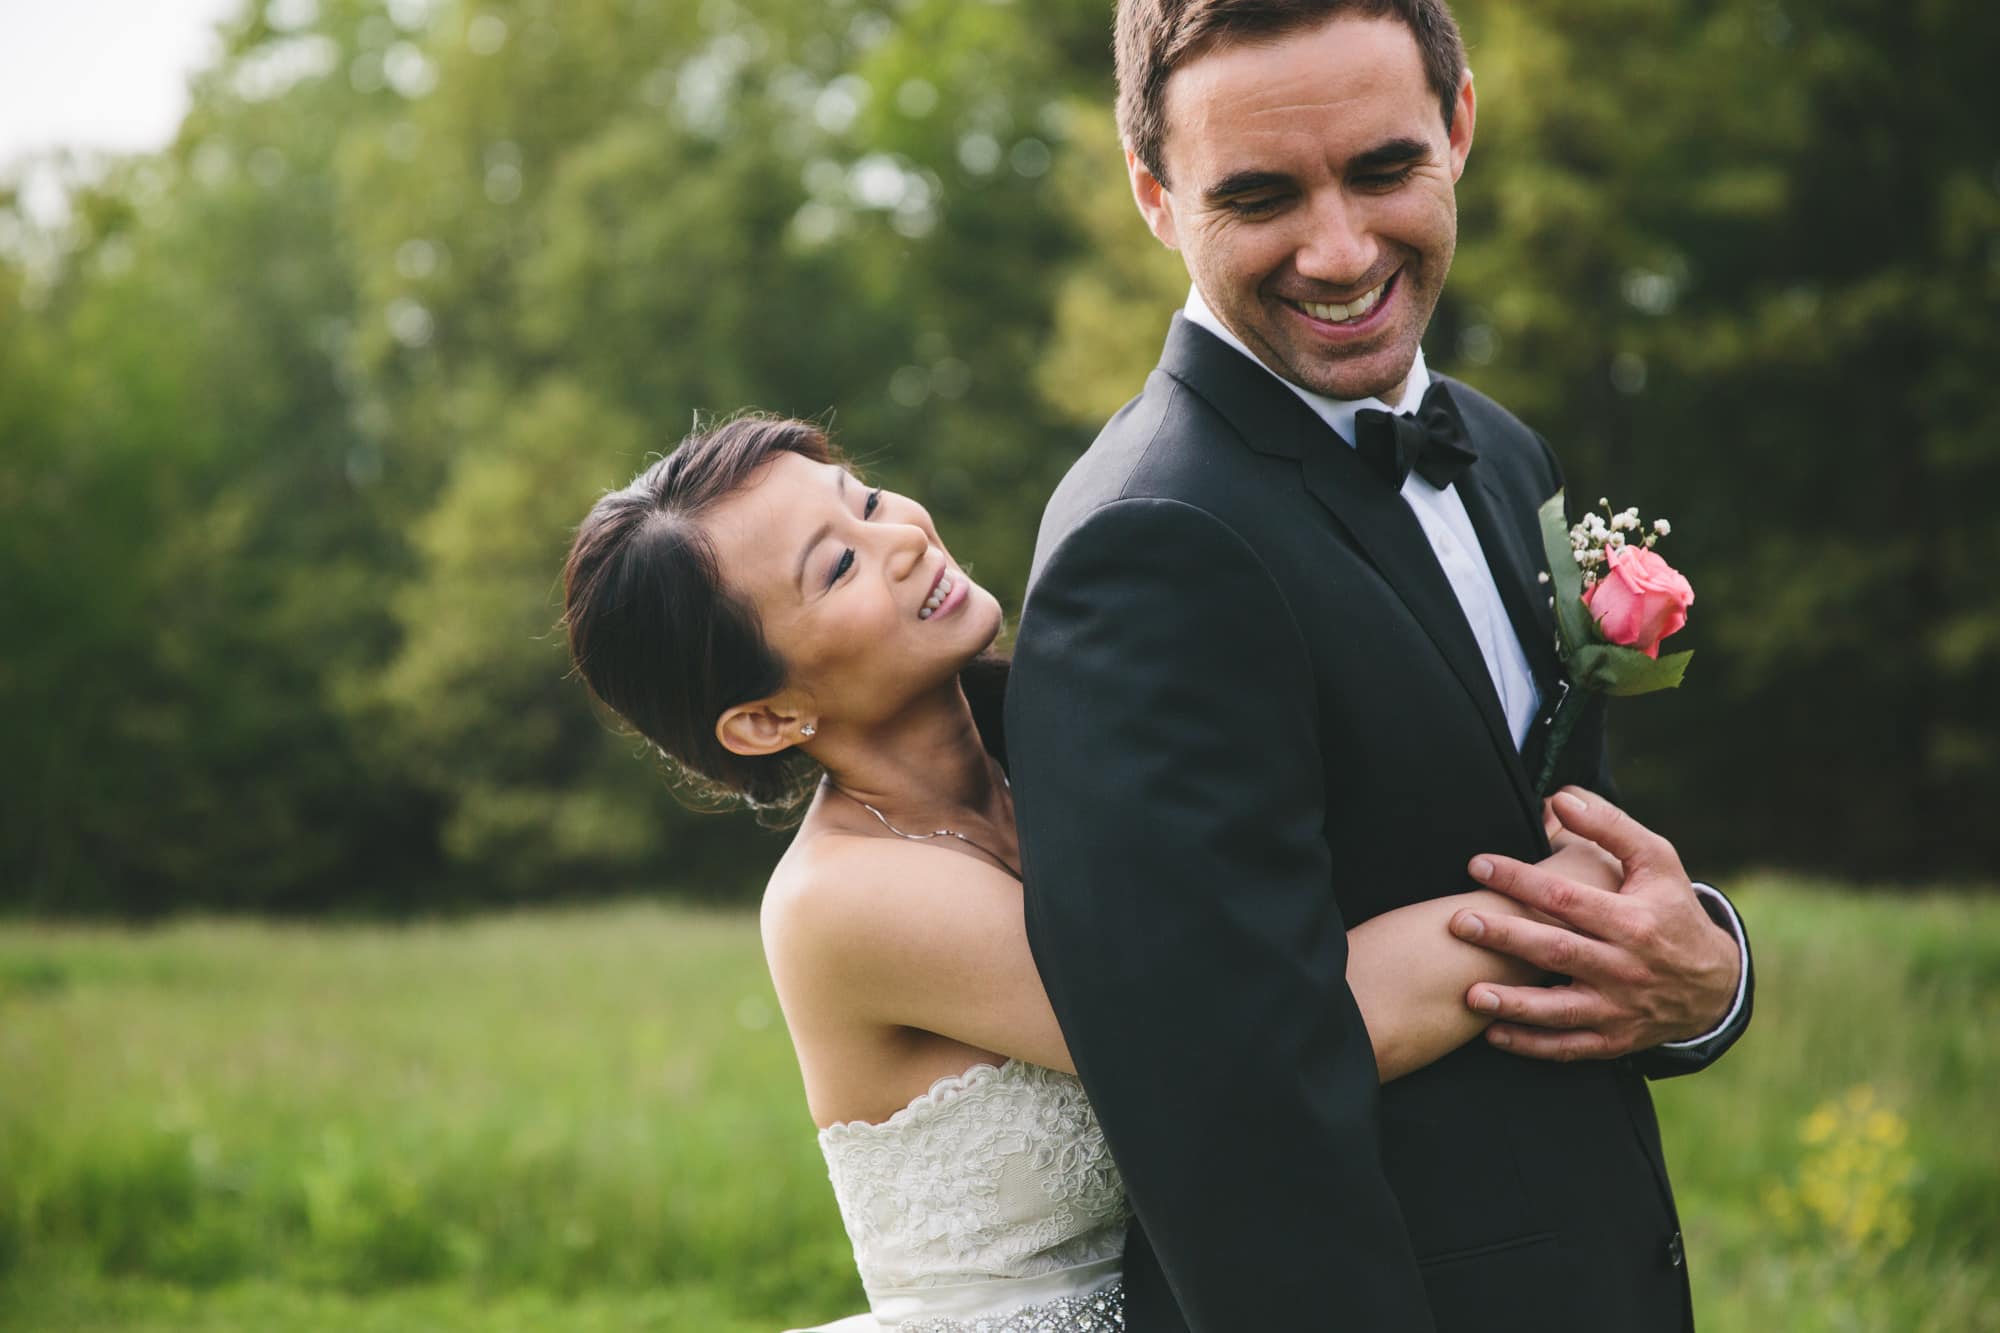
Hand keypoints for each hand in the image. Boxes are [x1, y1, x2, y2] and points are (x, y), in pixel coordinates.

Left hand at [1446, 787, 1739, 1061]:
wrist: (1714, 982)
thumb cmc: (1671, 908)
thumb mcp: (1656, 860)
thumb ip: (1609, 826)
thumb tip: (1560, 798)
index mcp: (1633, 921)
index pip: (1567, 899)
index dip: (1520, 880)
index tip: (1478, 864)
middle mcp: (1625, 967)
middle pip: (1556, 951)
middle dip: (1504, 937)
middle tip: (1457, 922)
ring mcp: (1618, 1008)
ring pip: (1560, 1010)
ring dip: (1513, 1003)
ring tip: (1469, 994)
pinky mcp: (1613, 1039)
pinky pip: (1567, 1046)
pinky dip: (1530, 1044)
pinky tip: (1491, 1033)